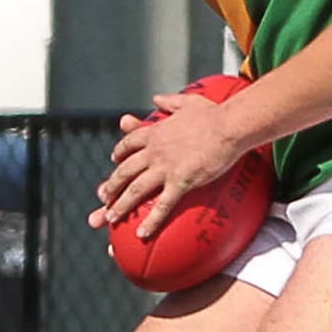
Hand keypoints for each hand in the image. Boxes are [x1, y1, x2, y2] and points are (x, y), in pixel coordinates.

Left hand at [90, 87, 239, 238]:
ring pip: (135, 190)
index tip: (114, 161)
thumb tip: (156, 97)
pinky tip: (141, 234)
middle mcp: (154, 151)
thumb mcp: (187, 101)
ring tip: (110, 218)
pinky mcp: (180, 182)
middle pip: (125, 170)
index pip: (129, 144)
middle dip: (111, 186)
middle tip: (103, 198)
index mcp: (155, 132)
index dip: (119, 153)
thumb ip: (168, 100)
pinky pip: (162, 206)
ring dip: (121, 205)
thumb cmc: (214, 114)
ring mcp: (165, 167)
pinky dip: (150, 221)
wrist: (229, 125)